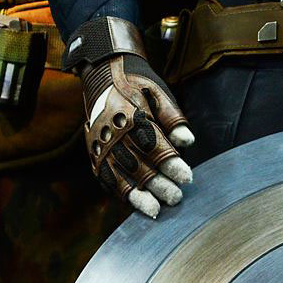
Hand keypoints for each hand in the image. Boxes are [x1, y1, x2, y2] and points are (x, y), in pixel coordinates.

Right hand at [65, 16, 193, 218]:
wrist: (102, 72)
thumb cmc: (138, 85)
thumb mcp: (159, 93)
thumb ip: (173, 118)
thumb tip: (187, 141)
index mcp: (132, 116)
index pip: (155, 146)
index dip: (172, 164)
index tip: (187, 178)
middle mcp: (114, 133)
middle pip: (139, 165)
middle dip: (159, 184)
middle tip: (176, 198)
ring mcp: (102, 144)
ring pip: (120, 176)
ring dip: (139, 195)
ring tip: (156, 210)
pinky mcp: (95, 151)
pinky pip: (106, 176)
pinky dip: (121, 192)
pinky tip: (136, 204)